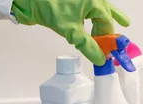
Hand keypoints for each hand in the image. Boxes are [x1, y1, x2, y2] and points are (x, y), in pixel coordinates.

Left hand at [11, 0, 129, 65]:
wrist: (30, 0)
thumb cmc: (50, 7)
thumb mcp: (72, 31)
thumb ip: (88, 46)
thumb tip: (100, 59)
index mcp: (94, 1)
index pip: (107, 23)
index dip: (108, 40)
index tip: (107, 53)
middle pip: (104, 17)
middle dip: (105, 33)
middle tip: (106, 48)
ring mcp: (82, 0)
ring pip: (98, 13)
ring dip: (102, 25)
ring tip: (111, 32)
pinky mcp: (74, 2)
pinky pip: (89, 11)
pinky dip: (93, 19)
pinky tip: (92, 26)